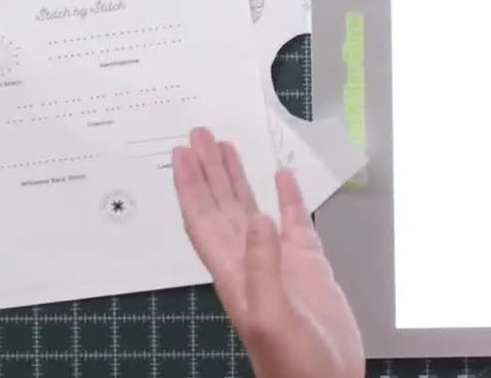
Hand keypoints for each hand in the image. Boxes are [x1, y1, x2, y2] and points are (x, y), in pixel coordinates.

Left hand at [173, 128, 363, 377]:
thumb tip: (258, 219)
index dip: (190, 187)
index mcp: (233, 274)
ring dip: (238, 179)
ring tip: (228, 147)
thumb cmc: (293, 366)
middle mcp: (251, 263)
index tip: (182, 154)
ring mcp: (280, 263)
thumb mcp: (271, 317)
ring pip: (252, 210)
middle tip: (200, 136)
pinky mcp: (309, 268)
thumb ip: (262, 268)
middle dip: (208, 171)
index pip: (203, 220)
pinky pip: (293, 223)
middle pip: (221, 207)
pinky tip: (284, 177)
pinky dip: (288, 197)